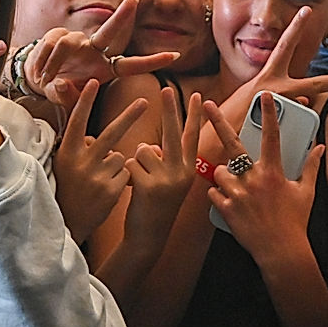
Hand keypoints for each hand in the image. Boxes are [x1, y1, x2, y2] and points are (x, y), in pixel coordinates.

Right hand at [24, 0, 178, 106]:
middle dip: (122, 15)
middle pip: (110, 31)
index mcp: (105, 68)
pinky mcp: (57, 34)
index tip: (176, 55)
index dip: (152, 61)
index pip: (132, 65)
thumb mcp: (66, 99)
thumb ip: (65, 96)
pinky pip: (50, 44)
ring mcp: (77, 41)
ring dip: (53, 63)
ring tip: (44, 79)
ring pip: (67, 44)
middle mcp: (95, 50)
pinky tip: (38, 73)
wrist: (38, 79)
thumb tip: (61, 84)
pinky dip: (42, 61)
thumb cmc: (61, 91)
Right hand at [53, 79, 147, 243]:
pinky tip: (107, 191)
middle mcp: (82, 161)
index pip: (77, 120)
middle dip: (129, 115)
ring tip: (100, 181)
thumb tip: (97, 135)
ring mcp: (97, 176)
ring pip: (120, 155)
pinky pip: (126, 172)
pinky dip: (122, 179)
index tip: (94, 82)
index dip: (85, 101)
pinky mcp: (111, 189)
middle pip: (111, 132)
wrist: (68, 222)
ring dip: (116, 164)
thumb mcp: (66, 163)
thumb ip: (81, 147)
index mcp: (68, 152)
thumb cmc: (68, 188)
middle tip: (145, 101)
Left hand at [122, 88, 203, 243]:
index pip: (193, 136)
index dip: (196, 115)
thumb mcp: (170, 183)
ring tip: (141, 184)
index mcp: (189, 170)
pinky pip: (130, 162)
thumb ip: (164, 161)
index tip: (201, 96)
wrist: (149, 237)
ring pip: (143, 149)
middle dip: (170, 108)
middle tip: (165, 89)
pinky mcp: (148, 185)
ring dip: (136, 162)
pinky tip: (133, 190)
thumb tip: (148, 145)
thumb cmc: (156, 206)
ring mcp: (166, 179)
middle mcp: (182, 172)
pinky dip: (127, 172)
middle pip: (173, 133)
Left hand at [204, 93, 324, 263]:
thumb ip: (311, 166)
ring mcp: (238, 194)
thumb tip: (319, 147)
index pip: (271, 136)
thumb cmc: (295, 221)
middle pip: (233, 144)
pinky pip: (213, 193)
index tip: (264, 94)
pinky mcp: (226, 209)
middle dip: (219, 122)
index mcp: (273, 172)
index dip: (268, 113)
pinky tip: (228, 201)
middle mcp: (254, 179)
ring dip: (223, 174)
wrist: (281, 251)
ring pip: (219, 171)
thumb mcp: (306, 192)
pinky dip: (218, 194)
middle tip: (209, 105)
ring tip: (234, 184)